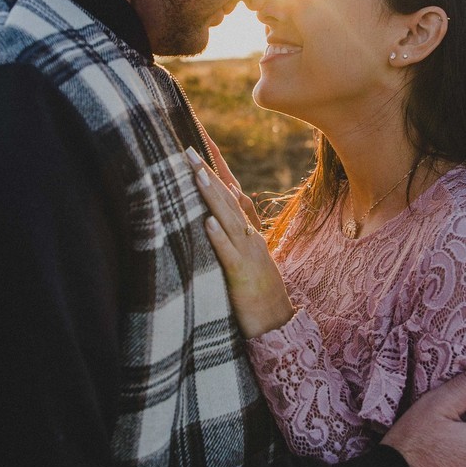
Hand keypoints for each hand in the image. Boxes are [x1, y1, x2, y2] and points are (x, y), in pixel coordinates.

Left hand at [186, 147, 293, 337]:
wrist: (277, 322)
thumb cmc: (256, 290)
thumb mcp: (244, 256)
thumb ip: (232, 234)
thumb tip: (213, 214)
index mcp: (247, 230)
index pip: (231, 192)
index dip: (217, 168)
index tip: (201, 144)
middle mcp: (249, 235)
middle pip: (227, 198)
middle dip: (208, 173)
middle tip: (188, 150)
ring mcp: (247, 252)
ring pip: (228, 219)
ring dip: (212, 196)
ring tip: (197, 174)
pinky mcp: (242, 274)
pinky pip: (229, 253)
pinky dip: (219, 237)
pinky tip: (207, 222)